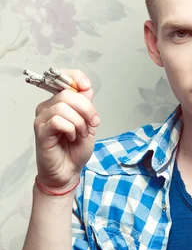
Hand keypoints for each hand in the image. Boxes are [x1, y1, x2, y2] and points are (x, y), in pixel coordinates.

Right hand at [34, 69, 99, 191]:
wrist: (68, 172)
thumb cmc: (74, 151)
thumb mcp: (88, 125)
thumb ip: (87, 107)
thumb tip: (87, 89)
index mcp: (59, 103)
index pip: (63, 78)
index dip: (77, 77)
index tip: (87, 87)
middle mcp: (48, 107)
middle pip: (68, 94)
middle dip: (87, 109)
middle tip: (92, 124)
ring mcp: (43, 119)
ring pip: (63, 107)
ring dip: (79, 122)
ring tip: (81, 134)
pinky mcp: (41, 131)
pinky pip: (58, 121)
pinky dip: (71, 129)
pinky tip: (71, 137)